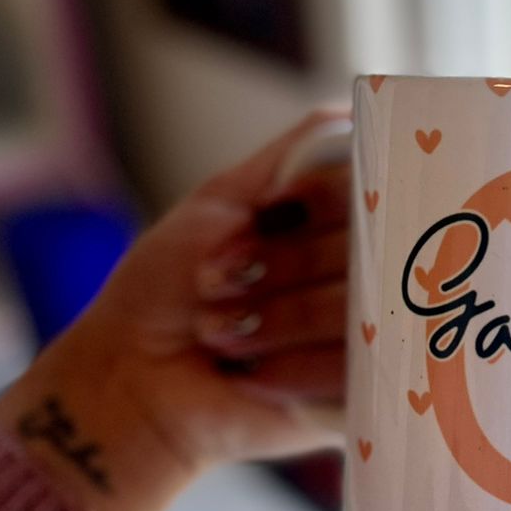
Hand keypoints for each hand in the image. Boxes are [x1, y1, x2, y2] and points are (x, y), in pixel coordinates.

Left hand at [0, 111, 350, 510]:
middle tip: (217, 282)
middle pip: (369, 252)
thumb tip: (359, 114)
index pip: (375, 194)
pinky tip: (250, 374)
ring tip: (219, 331)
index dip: (319, 203)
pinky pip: (356, 372)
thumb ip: (295, 157)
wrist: (135, 376)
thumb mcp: (223, 201)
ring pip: (360, 310)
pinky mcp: (360, 396)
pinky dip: (292, 367)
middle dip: (283, 266)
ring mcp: (369, 339)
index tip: (263, 218)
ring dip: (277, 318)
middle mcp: (367, 278)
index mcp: (343, 229)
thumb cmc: (170, 288)